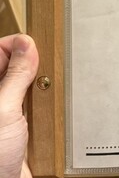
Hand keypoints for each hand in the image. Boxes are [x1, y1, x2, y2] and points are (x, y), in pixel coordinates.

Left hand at [0, 35, 38, 177]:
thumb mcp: (4, 111)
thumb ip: (15, 76)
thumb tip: (25, 46)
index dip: (11, 45)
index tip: (30, 45)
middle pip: (10, 69)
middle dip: (28, 63)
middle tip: (44, 63)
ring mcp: (5, 118)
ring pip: (24, 88)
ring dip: (39, 86)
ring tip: (50, 83)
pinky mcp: (20, 132)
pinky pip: (35, 110)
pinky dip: (46, 106)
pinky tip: (54, 105)